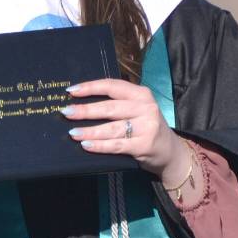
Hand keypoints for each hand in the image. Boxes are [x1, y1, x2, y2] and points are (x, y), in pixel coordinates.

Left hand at [62, 79, 190, 184]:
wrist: (170, 152)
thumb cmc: (146, 127)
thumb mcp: (137, 109)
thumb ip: (118, 103)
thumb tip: (81, 101)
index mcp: (141, 94)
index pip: (112, 86)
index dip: (90, 87)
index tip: (71, 91)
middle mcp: (146, 108)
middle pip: (109, 108)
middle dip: (85, 110)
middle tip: (66, 112)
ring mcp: (147, 127)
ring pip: (111, 128)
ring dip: (89, 130)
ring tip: (73, 132)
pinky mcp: (144, 146)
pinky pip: (116, 145)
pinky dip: (100, 145)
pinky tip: (86, 145)